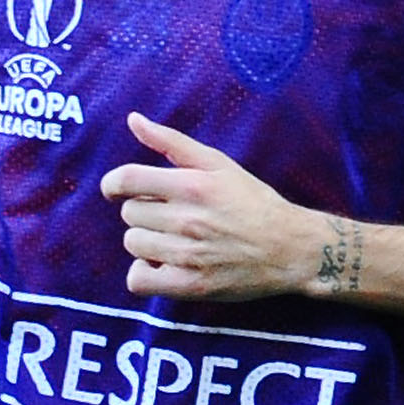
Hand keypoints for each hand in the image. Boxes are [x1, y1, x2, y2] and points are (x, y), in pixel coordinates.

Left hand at [108, 113, 334, 301]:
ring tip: (173, 240)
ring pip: (133, 243)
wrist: (291, 248)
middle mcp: (189, 219)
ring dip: (146, 242)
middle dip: (144, 212)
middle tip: (171, 217)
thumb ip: (171, 142)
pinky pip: (138, 280)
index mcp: (193, 185)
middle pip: (129, 213)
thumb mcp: (218, 164)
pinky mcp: (190, 285)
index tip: (116, 190)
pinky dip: (145, 273)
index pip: (126, 179)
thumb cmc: (253, 202)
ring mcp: (188, 255)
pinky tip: (164, 265)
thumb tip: (133, 119)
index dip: (112, 185)